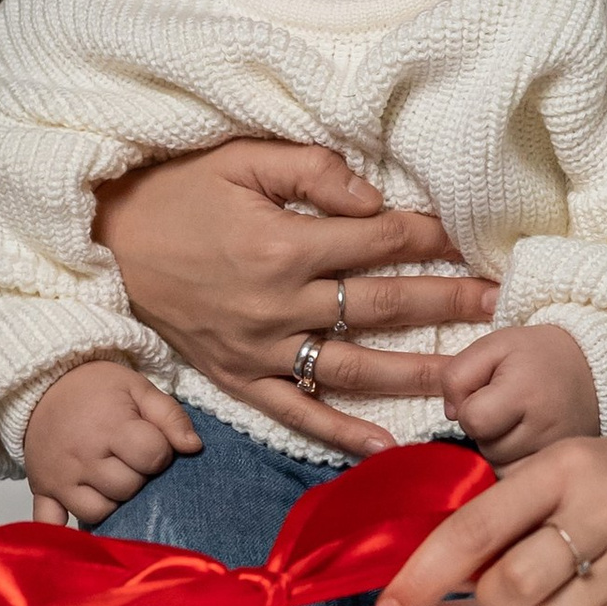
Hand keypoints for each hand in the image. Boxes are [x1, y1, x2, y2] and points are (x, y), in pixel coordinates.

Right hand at [23, 360, 202, 526]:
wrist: (44, 385)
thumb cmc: (97, 389)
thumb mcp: (139, 389)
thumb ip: (171, 417)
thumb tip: (194, 448)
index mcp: (110, 427)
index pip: (152, 456)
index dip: (160, 452)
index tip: (152, 442)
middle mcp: (83, 456)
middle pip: (127, 488)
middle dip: (137, 477)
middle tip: (129, 460)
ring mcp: (60, 477)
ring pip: (98, 512)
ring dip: (111, 501)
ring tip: (110, 480)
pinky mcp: (42, 490)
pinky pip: (49, 524)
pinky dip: (62, 531)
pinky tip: (78, 529)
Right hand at [94, 140, 498, 452]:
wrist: (105, 240)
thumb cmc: (177, 191)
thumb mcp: (241, 159)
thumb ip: (313, 173)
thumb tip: (376, 198)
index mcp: (283, 246)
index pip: (379, 242)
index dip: (430, 238)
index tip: (473, 240)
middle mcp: (278, 304)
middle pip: (381, 305)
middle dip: (446, 302)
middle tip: (501, 306)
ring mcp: (259, 349)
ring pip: (354, 367)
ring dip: (416, 372)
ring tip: (472, 377)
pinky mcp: (237, 378)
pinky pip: (296, 412)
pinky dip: (340, 434)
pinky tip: (386, 447)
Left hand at [377, 437, 606, 605]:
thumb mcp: (563, 474)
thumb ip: (503, 515)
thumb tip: (428, 577)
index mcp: (564, 467)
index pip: (477, 527)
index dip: (425, 574)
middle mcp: (604, 506)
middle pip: (511, 587)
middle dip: (500, 598)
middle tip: (523, 580)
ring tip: (585, 580)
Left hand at [440, 323, 600, 461]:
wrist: (592, 368)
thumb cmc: (536, 355)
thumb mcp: (493, 346)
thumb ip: (458, 373)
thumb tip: (451, 414)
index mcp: (526, 392)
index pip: (473, 419)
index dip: (470, 406)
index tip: (489, 392)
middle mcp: (545, 428)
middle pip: (486, 447)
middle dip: (486, 429)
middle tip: (508, 406)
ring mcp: (556, 453)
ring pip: (499, 466)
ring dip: (500, 447)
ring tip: (520, 421)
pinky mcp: (563, 469)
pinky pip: (518, 479)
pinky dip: (515, 462)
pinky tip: (528, 440)